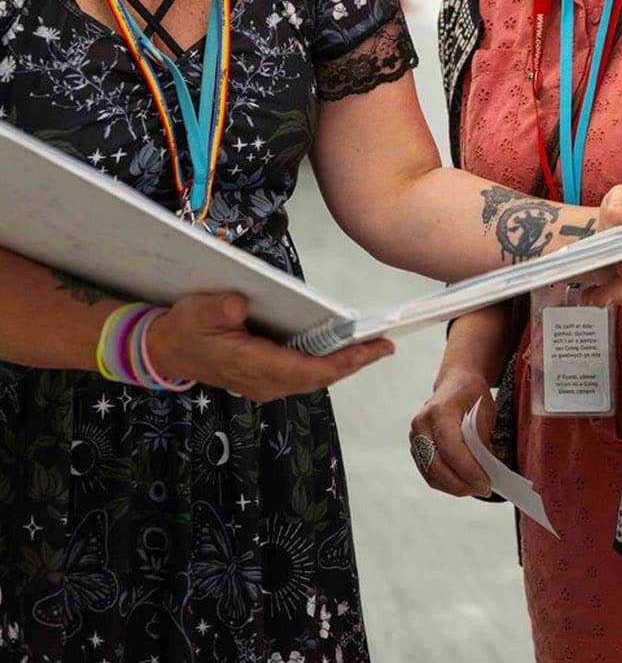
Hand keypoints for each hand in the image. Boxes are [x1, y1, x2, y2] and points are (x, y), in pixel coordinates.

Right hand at [146, 292, 393, 400]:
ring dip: (343, 364)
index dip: (343, 361)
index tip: (372, 348)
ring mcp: (265, 383)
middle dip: (354, 362)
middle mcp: (264, 383)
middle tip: (387, 346)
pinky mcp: (265, 377)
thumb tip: (239, 305)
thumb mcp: (196, 312)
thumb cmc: (184, 328)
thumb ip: (218, 309)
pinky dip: (326, 362)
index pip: (308, 370)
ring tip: (373, 346)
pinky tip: (341, 347)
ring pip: (313, 377)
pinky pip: (304, 373)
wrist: (166, 351)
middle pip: (319, 377)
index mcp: (253, 367)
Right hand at [409, 370, 495, 497]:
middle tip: (484, 489)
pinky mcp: (416, 448)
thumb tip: (484, 471)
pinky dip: (447, 483)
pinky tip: (463, 483)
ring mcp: (415, 437)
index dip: (468, 470)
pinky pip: (429, 473)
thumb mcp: (485, 412)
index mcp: (439, 411)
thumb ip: (482, 440)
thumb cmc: (471, 394)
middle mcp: (421, 424)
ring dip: (455, 487)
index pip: (451, 448)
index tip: (486, 484)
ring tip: (476, 488)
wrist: (455, 383)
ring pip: (432, 474)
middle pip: (437, 466)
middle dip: (462, 484)